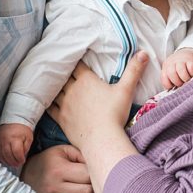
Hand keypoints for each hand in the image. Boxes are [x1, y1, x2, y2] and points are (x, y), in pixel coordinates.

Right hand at [0, 123, 33, 166]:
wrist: (14, 119)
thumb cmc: (22, 129)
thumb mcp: (29, 138)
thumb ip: (26, 148)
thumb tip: (22, 157)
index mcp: (14, 138)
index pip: (16, 153)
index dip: (20, 159)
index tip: (22, 161)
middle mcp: (5, 140)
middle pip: (7, 155)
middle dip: (13, 162)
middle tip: (17, 164)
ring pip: (0, 155)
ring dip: (6, 161)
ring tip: (11, 163)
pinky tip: (3, 159)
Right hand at [20, 144, 97, 192]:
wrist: (27, 175)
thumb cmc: (50, 161)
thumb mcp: (64, 151)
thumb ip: (82, 155)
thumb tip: (100, 166)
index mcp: (59, 170)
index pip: (88, 175)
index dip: (97, 173)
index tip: (99, 171)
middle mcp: (55, 189)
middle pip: (88, 192)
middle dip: (98, 188)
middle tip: (100, 183)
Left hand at [48, 55, 146, 192]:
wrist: (101, 139)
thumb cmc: (114, 114)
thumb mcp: (126, 90)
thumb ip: (134, 70)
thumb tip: (144, 52)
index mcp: (86, 81)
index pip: (77, 65)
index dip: (76, 61)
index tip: (74, 56)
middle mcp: (73, 90)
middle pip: (64, 76)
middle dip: (63, 71)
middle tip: (62, 67)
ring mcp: (65, 104)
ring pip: (55, 90)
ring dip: (55, 86)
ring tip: (53, 82)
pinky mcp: (61, 118)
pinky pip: (50, 107)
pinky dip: (48, 102)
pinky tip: (47, 101)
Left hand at [160, 48, 192, 88]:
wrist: (186, 54)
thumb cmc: (178, 69)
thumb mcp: (171, 73)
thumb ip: (170, 81)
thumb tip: (173, 94)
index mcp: (166, 68)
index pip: (164, 78)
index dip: (169, 85)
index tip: (173, 87)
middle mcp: (172, 63)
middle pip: (171, 73)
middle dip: (177, 82)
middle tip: (182, 84)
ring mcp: (181, 61)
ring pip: (181, 70)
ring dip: (185, 79)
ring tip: (188, 81)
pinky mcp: (191, 60)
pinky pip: (191, 68)